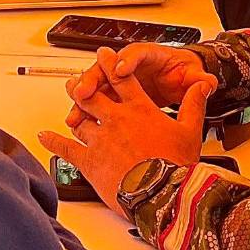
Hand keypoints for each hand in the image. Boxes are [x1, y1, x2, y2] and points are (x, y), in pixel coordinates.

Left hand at [39, 48, 210, 212]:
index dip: (110, 64)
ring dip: (74, 112)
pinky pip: (67, 148)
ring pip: (80, 119)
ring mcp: (100, 138)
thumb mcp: (191, 131)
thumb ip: (194, 104)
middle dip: (83, 85)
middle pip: (93, 94)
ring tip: (69, 106)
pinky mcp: (90, 159)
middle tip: (76, 80)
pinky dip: (54, 142)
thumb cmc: (176, 166)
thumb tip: (203, 85)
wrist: (161, 195)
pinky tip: (45, 137)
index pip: (122, 79)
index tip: (102, 54)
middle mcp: (116, 119)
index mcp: (138, 109)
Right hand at [63, 41, 217, 129]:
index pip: (136, 54)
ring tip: (75, 108)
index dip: (127, 61)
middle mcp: (128, 65)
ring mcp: (118, 80)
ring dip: (83, 96)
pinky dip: (84, 110)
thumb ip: (198, 79)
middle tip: (85, 89)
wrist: (177, 78)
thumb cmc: (180, 72)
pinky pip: (95, 101)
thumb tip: (207, 81)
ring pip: (96, 84)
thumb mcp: (192, 74)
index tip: (121, 69)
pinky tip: (76, 120)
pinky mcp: (113, 95)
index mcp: (148, 56)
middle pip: (106, 67)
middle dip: (94, 77)